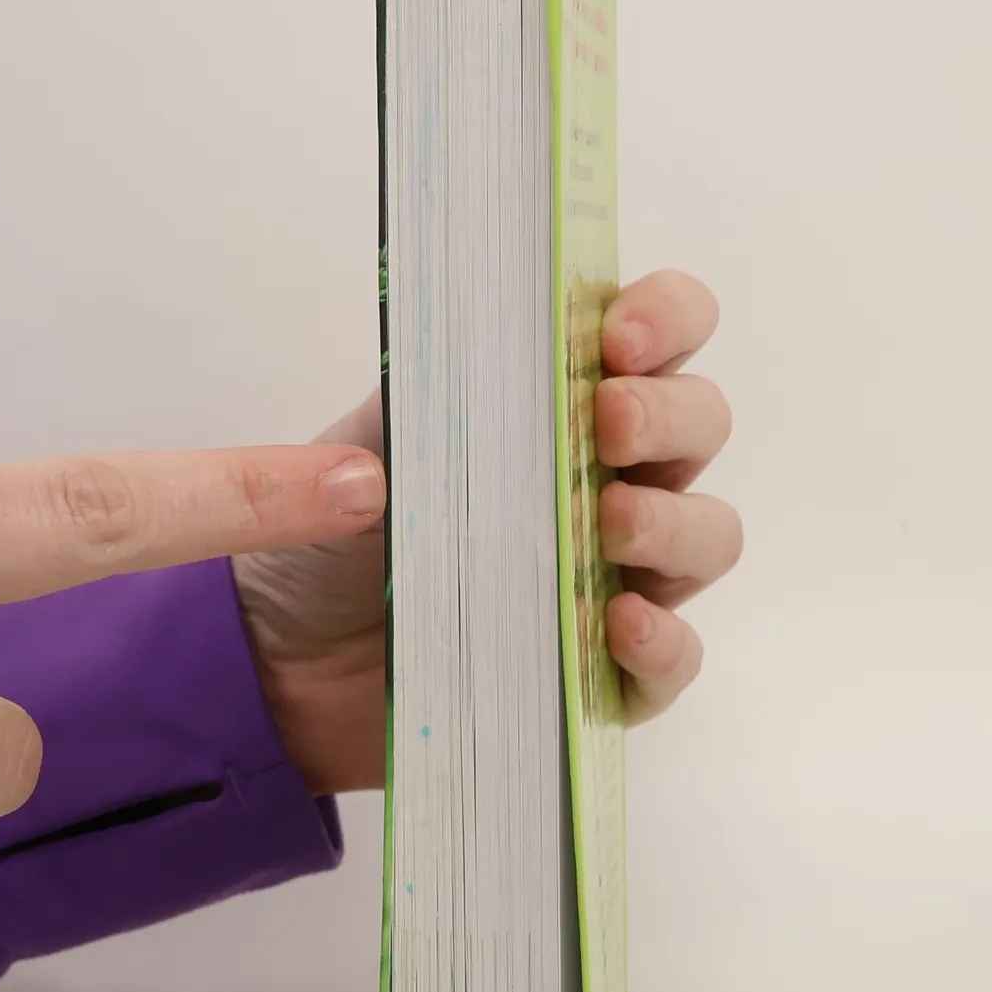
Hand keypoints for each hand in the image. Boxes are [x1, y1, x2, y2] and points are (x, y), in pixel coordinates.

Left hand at [234, 270, 740, 791]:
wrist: (282, 658)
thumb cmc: (335, 532)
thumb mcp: (373, 442)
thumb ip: (435, 391)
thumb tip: (486, 360)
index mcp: (562, 401)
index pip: (663, 331)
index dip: (666, 318)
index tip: (619, 339)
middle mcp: (609, 478)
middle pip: (701, 425)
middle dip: (668, 413)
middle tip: (608, 422)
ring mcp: (617, 575)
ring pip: (709, 535)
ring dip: (675, 520)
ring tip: (609, 524)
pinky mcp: (603, 673)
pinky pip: (675, 659)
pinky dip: (663, 639)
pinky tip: (617, 624)